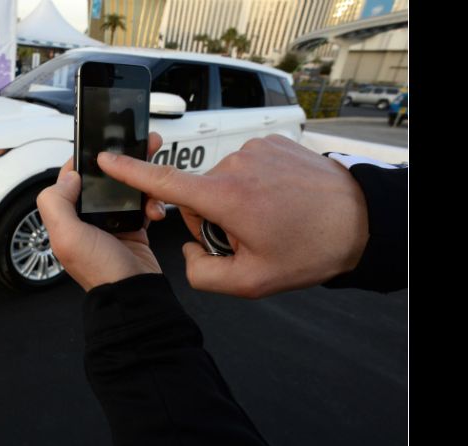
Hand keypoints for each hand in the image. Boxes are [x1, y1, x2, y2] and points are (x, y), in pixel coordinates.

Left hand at [36, 133, 165, 290]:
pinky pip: (142, 204)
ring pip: (124, 189)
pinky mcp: (133, 228)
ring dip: (140, 181)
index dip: (85, 161)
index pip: (70, 179)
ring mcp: (111, 223)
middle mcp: (86, 219)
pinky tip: (156, 208)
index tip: (101, 145)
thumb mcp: (67, 236)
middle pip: (101, 181)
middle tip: (138, 147)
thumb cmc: (100, 271)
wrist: (134, 294)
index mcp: (67, 218)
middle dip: (120, 164)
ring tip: (153, 175)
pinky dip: (151, 202)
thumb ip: (56, 202)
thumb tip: (69, 176)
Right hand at [97, 134, 368, 297]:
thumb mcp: (251, 281)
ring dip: (235, 202)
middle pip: (197, 194)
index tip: (106, 158)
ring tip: (271, 219)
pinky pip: (245, 166)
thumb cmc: (310, 249)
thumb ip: (203, 274)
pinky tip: (278, 201)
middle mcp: (235, 166)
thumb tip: (190, 251)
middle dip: (212, 218)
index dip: (130, 171)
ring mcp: (255, 149)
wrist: (361, 220)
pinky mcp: (271, 141)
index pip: (164, 182)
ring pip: (222, 181)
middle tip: (249, 237)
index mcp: (225, 198)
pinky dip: (254, 185)